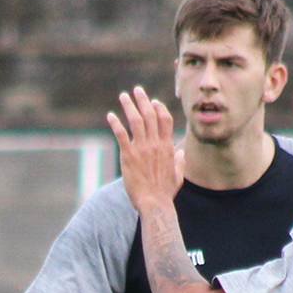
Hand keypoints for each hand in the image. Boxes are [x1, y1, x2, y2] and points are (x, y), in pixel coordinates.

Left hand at [108, 87, 181, 213]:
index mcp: (167, 146)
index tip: (153, 101)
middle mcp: (155, 144)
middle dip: (143, 100)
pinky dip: (115, 123)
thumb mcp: (178, 175)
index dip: (159, 108)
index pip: (164, 120)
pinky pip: (121, 135)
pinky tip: (110, 116)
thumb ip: (180, 162)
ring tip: (123, 96)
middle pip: (150, 115)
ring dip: (129, 106)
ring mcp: (141, 149)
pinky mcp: (128, 156)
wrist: (154, 203)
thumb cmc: (165, 192)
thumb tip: (182, 152)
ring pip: (136, 121)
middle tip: (137, 90)